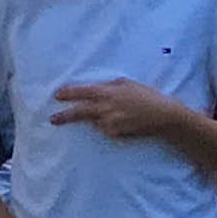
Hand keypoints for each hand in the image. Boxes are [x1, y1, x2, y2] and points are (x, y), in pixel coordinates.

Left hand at [51, 77, 184, 142]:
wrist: (164, 116)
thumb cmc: (147, 96)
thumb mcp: (127, 84)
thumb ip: (109, 85)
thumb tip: (95, 87)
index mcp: (107, 92)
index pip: (82, 92)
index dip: (68, 94)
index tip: (57, 96)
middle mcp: (105, 108)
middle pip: (80, 112)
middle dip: (64, 116)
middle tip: (52, 119)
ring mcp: (109, 122)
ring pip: (94, 121)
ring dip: (97, 119)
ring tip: (119, 115)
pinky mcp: (115, 133)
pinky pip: (106, 129)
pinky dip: (109, 126)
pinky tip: (124, 122)